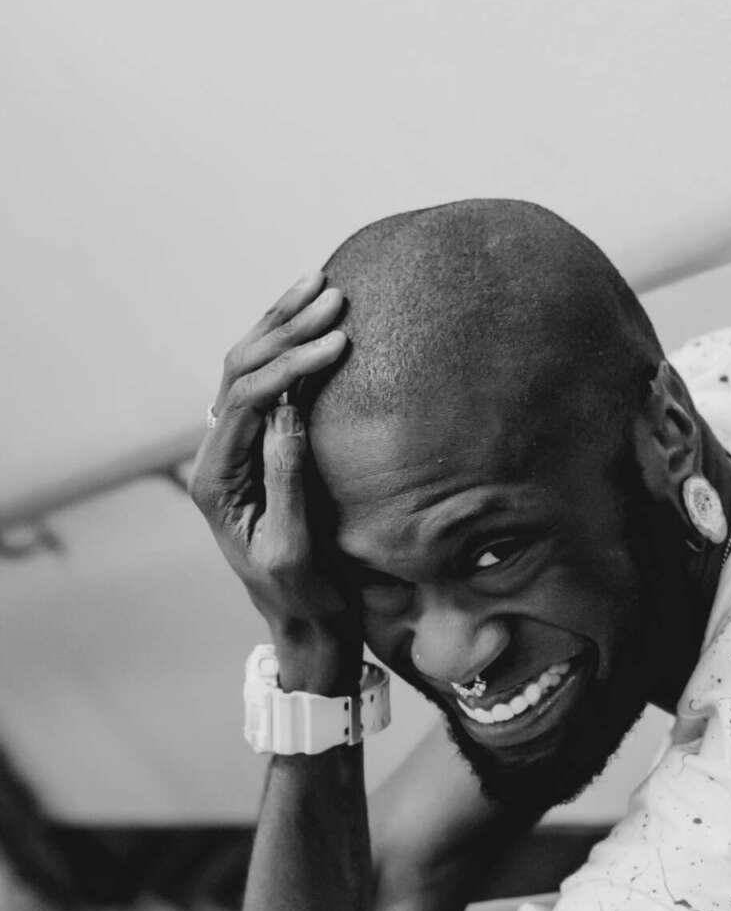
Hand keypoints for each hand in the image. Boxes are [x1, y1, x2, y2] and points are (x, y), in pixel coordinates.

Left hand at [189, 272, 359, 693]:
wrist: (307, 623)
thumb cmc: (304, 596)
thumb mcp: (297, 548)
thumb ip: (286, 481)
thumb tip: (289, 411)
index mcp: (214, 480)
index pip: (244, 400)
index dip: (288, 366)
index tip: (337, 345)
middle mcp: (217, 455)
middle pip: (241, 370)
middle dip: (286, 330)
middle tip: (335, 298)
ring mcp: (236, 448)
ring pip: (249, 367)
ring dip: (285, 325)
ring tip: (324, 287)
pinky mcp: (261, 446)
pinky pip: (267, 383)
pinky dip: (289, 346)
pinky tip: (315, 320)